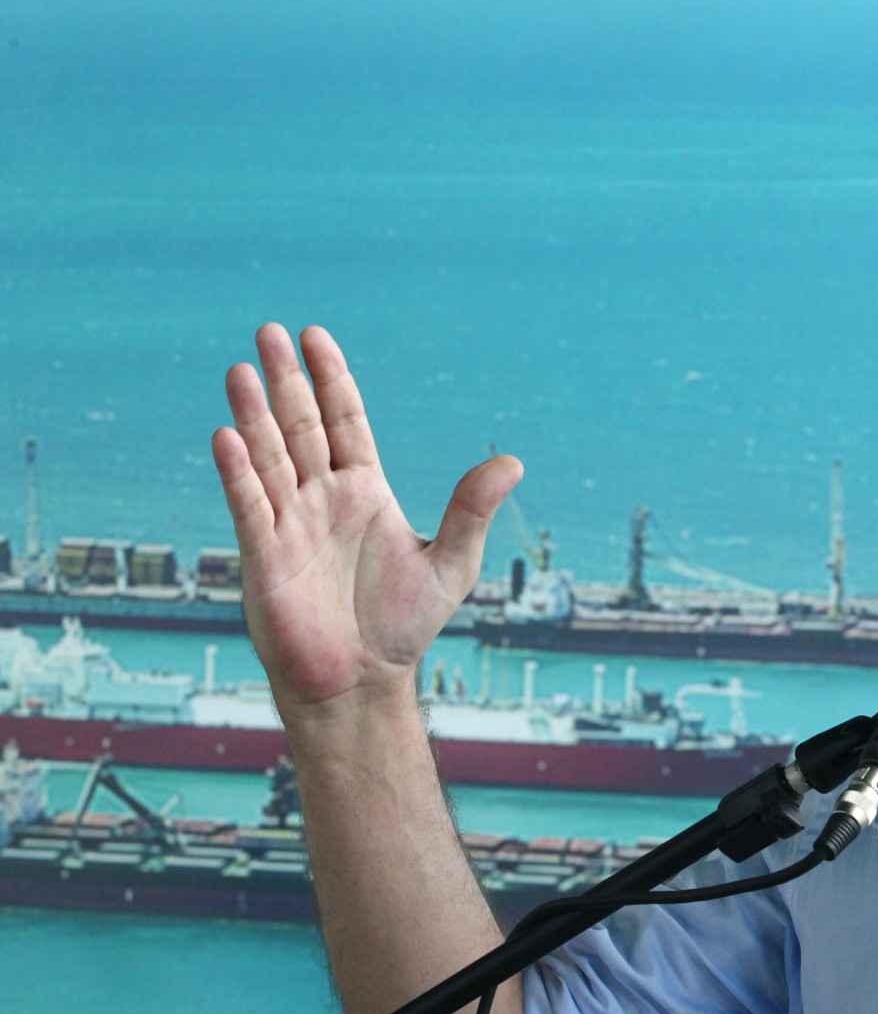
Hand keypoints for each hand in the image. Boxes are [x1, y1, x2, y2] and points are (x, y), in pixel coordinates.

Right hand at [211, 324, 521, 721]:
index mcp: (365, 491)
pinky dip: (238, 473)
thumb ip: (473, 510)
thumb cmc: (403, 625)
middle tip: (268, 331)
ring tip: (241, 369)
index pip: (345, 422)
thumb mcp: (452, 563)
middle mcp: (322, 499)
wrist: (361, 682)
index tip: (315, 336)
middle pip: (301, 427)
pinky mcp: (266, 557)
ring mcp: (290, 524)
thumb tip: (513, 462)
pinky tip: (228, 435)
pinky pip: (250, 507)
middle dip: (287, 381)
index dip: (331, 380)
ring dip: (254, 415)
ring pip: (268, 457)